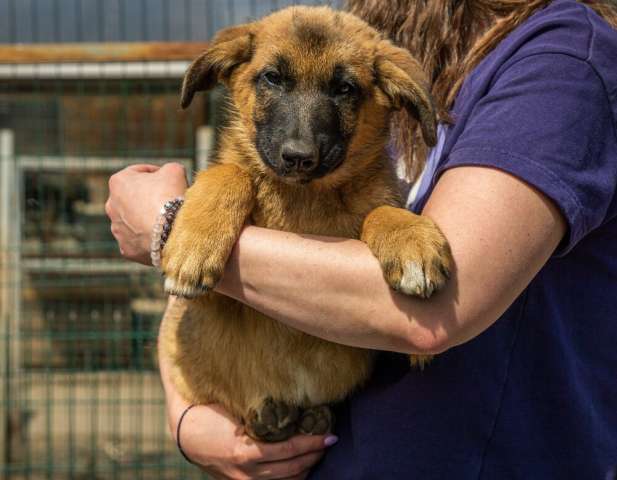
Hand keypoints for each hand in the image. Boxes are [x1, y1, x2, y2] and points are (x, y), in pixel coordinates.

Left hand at [105, 163, 187, 263]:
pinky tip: (162, 236)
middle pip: (133, 198)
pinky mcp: (126, 248)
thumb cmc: (170, 196)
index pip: (139, 172)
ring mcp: (117, 229)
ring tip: (166, 221)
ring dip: (146, 219)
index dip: (157, 173)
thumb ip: (169, 168)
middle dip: (148, 198)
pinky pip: (138, 241)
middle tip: (168, 200)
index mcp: (118, 182)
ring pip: (133, 221)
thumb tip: (170, 174)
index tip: (169, 179)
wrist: (171, 231)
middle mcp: (111, 205)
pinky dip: (148, 238)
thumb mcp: (174, 170)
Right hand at [171, 402, 333, 479]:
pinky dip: (291, 477)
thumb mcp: (237, 410)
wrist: (186, 434)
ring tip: (317, 452)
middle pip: (292, 469)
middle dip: (314, 455)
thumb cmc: (211, 414)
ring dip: (306, 468)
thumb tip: (293, 404)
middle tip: (329, 440)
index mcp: (245, 451)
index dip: (312, 444)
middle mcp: (246, 471)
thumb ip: (262, 414)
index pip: (289, 451)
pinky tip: (301, 466)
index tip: (330, 435)